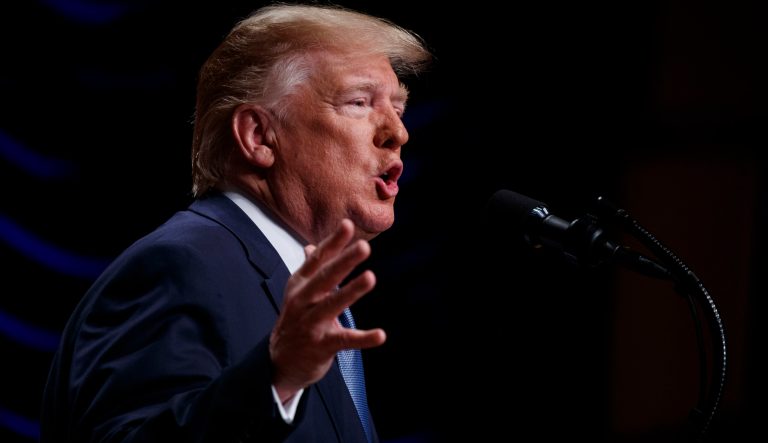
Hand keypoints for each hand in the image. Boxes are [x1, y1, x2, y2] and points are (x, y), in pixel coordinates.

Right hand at [269, 218, 385, 401]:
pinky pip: (344, 340)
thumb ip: (310, 269)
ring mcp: (311, 323)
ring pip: (332, 305)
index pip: (318, 260)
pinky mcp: (321, 346)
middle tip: (364, 247)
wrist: (279, 361)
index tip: (348, 225)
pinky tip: (380, 335)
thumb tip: (311, 246)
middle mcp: (303, 301)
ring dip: (352, 291)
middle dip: (344, 262)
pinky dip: (363, 339)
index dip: (333, 242)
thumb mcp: (298, 293)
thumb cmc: (295, 320)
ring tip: (371, 277)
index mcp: (300, 284)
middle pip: (325, 278)